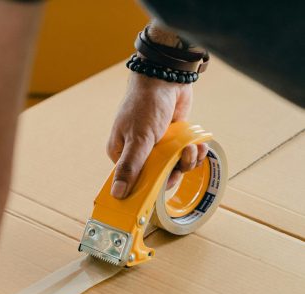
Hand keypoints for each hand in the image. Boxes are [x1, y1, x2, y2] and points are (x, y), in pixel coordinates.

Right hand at [107, 72, 207, 197]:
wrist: (166, 76)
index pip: (134, 182)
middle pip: (158, 177)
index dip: (150, 187)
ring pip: (174, 167)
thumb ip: (129, 168)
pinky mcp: (174, 140)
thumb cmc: (145, 105)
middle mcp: (138, 153)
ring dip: (188, 160)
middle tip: (182, 160)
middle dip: (174, 171)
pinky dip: (195, 153)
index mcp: (122, 155)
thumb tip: (116, 194)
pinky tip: (199, 145)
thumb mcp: (137, 140)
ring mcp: (157, 147)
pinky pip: (184, 155)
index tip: (165, 184)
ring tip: (192, 148)